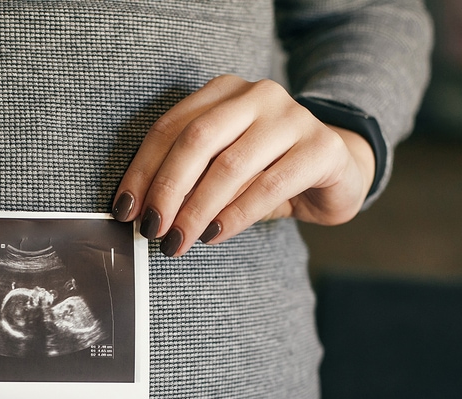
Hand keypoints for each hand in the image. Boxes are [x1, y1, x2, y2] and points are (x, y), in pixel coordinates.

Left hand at [111, 75, 375, 255]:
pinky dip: (235, 216)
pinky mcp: (321, 148)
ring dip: (197, 210)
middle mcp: (257, 95)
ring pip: (230, 165)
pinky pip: (269, 185)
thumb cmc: (265, 171)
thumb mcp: (220, 170)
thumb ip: (187, 179)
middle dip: (167, 190)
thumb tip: (142, 213)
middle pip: (196, 141)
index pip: (169, 129)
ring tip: (178, 242)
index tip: (125, 209)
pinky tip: (214, 236)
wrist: (336, 170)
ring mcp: (293, 117)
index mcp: (223, 93)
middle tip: (152, 230)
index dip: (142, 171)